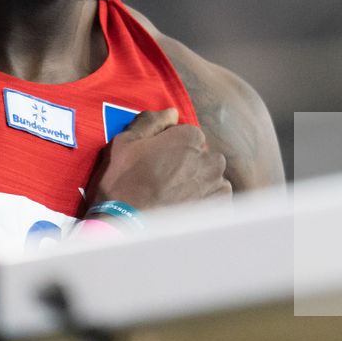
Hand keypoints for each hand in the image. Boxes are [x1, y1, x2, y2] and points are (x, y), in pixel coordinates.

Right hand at [87, 108, 230, 209]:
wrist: (124, 228)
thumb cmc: (121, 183)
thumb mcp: (125, 142)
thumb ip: (151, 121)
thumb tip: (172, 112)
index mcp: (190, 138)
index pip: (189, 136)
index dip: (172, 148)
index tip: (157, 163)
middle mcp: (210, 159)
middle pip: (203, 157)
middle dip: (188, 166)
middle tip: (164, 183)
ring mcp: (217, 185)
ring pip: (211, 179)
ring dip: (197, 185)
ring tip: (173, 200)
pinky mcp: (220, 209)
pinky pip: (216, 200)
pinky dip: (204, 204)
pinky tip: (184, 211)